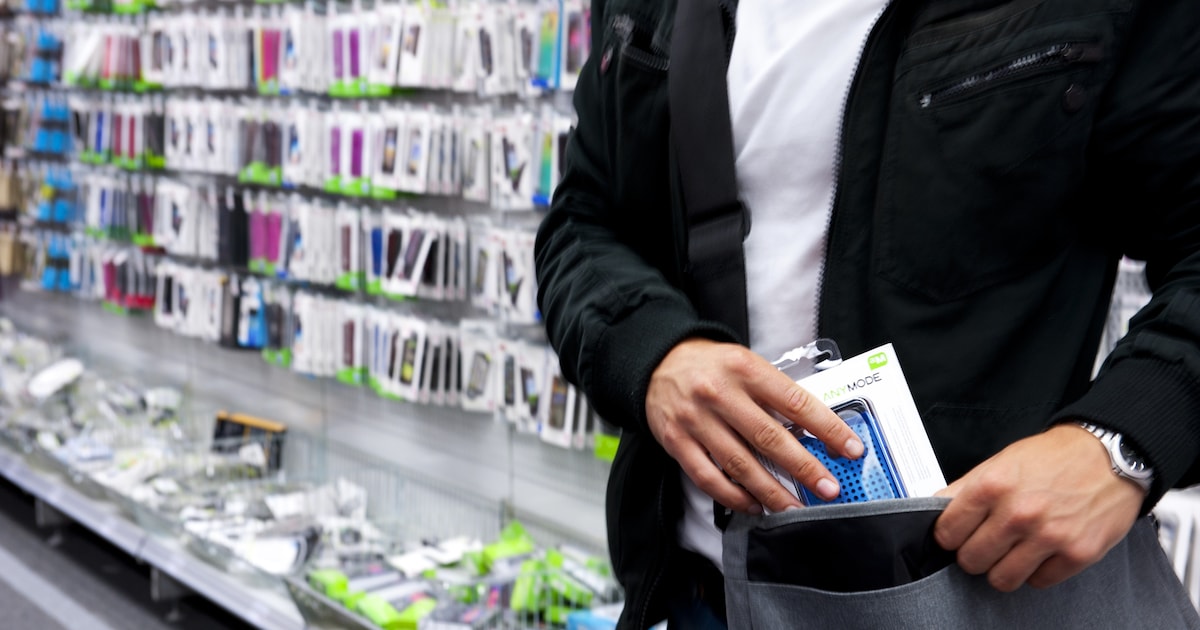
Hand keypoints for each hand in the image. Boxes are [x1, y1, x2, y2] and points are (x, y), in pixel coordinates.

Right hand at [645, 338, 863, 513]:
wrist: (659, 362)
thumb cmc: (713, 366)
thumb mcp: (747, 364)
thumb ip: (776, 393)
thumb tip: (815, 432)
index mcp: (745, 369)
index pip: (796, 402)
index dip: (828, 428)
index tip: (851, 449)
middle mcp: (719, 393)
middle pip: (769, 437)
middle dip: (804, 467)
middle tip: (829, 488)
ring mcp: (696, 419)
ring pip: (740, 464)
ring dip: (772, 491)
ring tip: (795, 508)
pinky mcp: (677, 441)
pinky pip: (709, 477)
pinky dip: (734, 496)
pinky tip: (754, 505)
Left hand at [934, 424, 1143, 591]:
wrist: (1110, 456)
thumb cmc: (1055, 457)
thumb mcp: (1001, 462)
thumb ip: (967, 488)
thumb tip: (938, 509)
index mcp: (992, 486)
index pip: (947, 533)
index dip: (950, 536)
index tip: (958, 535)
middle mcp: (1018, 513)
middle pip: (971, 560)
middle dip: (974, 554)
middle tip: (986, 543)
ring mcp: (1049, 536)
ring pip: (1001, 579)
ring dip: (1002, 568)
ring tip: (1012, 552)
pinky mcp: (1077, 554)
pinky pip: (1038, 582)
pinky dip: (1036, 571)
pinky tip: (1040, 552)